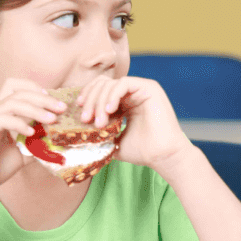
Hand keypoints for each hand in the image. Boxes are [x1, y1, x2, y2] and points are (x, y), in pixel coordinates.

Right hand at [0, 78, 67, 198]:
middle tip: (61, 108)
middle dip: (43, 99)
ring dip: (35, 110)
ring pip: (12, 104)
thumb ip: (37, 143)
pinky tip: (31, 132)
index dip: (36, 90)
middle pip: (19, 93)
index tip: (55, 101)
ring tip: (52, 119)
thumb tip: (58, 140)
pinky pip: (3, 120)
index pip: (16, 89)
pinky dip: (19, 123)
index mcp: (1, 113)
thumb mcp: (23, 153)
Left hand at [76, 76, 191, 169]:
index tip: (79, 113)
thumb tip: (78, 136)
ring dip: (100, 101)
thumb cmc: (143, 151)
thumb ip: (100, 134)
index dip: (88, 97)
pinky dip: (112, 95)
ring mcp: (142, 88)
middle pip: (103, 84)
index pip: (101, 90)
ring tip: (99, 122)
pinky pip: (123, 83)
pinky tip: (109, 111)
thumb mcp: (114, 141)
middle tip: (85, 119)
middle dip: (90, 100)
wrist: (163, 156)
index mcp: (126, 102)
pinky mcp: (149, 88)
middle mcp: (134, 92)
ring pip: (111, 84)